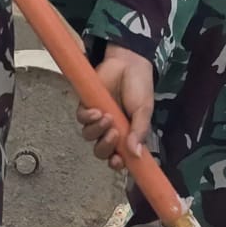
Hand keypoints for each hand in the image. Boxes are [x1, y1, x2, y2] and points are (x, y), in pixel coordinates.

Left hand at [76, 46, 154, 170]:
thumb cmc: (140, 87)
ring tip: (107, 117)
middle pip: (101, 151)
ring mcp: (98, 119)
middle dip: (105, 147)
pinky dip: (87, 118)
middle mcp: (111, 130)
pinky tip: (96, 110)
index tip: (118, 161)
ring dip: (97, 131)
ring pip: (89, 136)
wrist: (128, 62)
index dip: (117, 163)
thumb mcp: (144, 110)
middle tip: (114, 134)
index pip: (120, 157)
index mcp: (127, 135)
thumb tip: (136, 155)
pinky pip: (81, 119)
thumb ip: (139, 131)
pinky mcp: (86, 106)